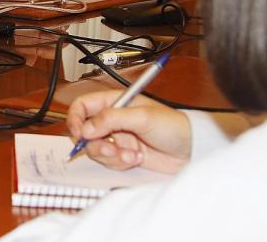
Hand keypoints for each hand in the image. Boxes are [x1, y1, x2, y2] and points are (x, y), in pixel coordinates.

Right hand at [67, 90, 190, 173]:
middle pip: (84, 132)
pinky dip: (120, 162)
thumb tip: (86, 128)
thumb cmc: (173, 125)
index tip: (79, 133)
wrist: (191, 150)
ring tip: (130, 155)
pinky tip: (137, 158)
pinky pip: (108, 161)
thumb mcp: (142, 117)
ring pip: (95, 149)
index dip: (75, 118)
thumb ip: (112, 119)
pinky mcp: (123, 155)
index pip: (83, 106)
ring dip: (110, 155)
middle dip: (94, 143)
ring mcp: (117, 138)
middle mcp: (112, 120)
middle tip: (110, 148)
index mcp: (114, 102)